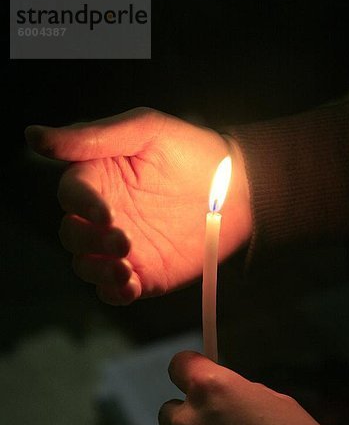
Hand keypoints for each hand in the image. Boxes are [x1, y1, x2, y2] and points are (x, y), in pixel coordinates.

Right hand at [25, 108, 250, 303]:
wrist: (240, 190)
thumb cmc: (192, 153)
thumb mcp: (146, 131)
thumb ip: (93, 137)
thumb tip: (32, 135)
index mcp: (99, 180)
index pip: (71, 195)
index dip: (81, 205)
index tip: (106, 212)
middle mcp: (104, 216)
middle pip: (72, 235)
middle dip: (90, 241)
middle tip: (123, 239)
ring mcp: (122, 248)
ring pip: (87, 266)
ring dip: (98, 271)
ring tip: (125, 269)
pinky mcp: (144, 274)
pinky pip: (115, 291)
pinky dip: (115, 293)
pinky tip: (130, 286)